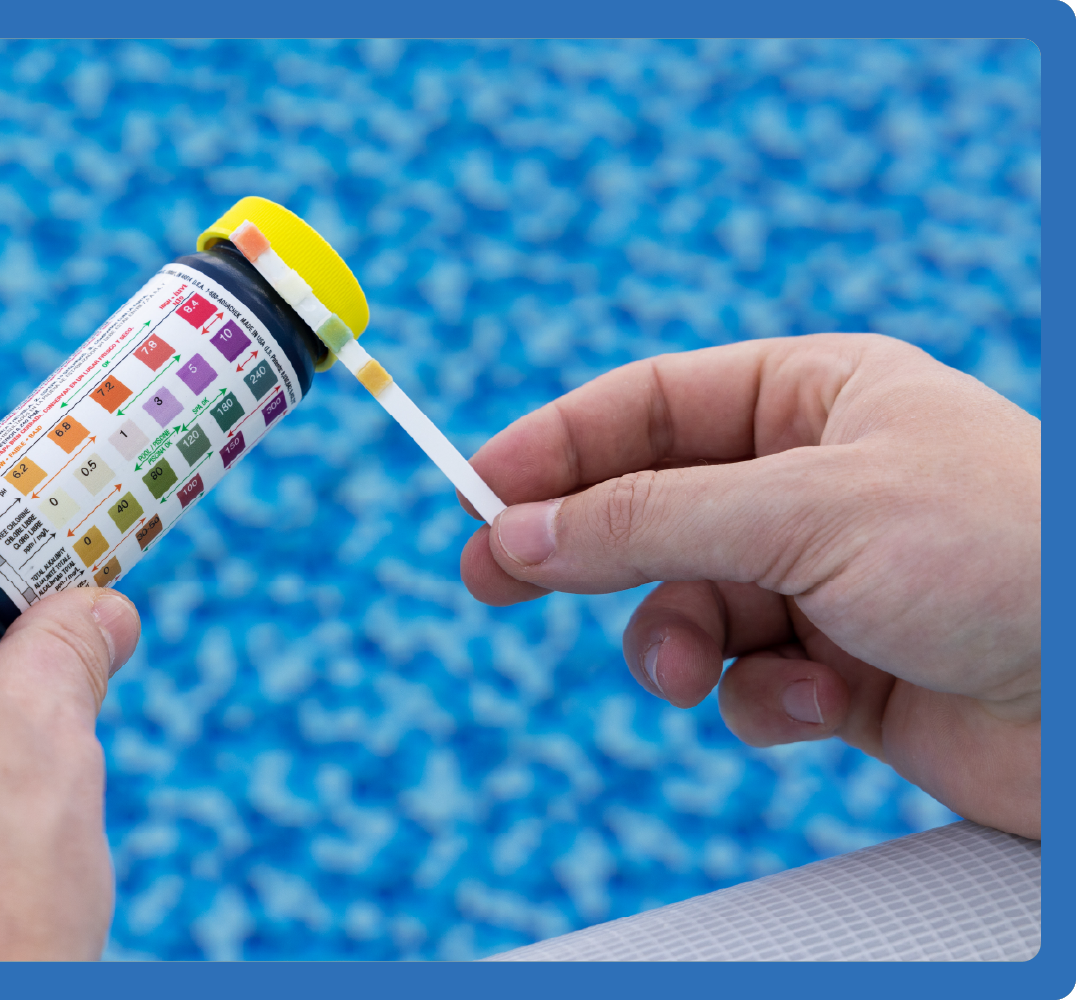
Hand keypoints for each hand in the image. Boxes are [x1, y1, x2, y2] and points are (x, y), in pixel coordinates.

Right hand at [460, 334, 1039, 837]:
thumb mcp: (805, 515)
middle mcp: (812, 483)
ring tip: (702, 674)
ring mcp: (825, 580)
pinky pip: (745, 684)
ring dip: (682, 646)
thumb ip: (644, 522)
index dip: (553, 445)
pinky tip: (826, 707)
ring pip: (685, 608)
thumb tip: (512, 532)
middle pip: (648, 509)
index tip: (474, 492)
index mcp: (816, 397)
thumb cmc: (1006, 558)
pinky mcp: (841, 674)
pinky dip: (764, 703)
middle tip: (491, 584)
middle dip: (586, 554)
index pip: (648, 406)